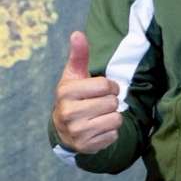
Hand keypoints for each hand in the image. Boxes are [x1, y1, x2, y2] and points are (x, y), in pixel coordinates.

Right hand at [52, 32, 121, 153]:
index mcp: (65, 92)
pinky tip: (98, 129)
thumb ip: (80, 55)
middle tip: (99, 104)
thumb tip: (77, 33)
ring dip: (113, 116)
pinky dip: (111, 132)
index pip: (106, 85)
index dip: (110, 86)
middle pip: (112, 103)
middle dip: (111, 102)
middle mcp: (68, 113)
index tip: (101, 89)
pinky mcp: (86, 146)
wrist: (64, 128)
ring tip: (99, 115)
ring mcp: (76, 131)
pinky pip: (114, 135)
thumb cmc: (75, 96)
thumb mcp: (75, 75)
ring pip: (116, 119)